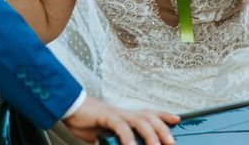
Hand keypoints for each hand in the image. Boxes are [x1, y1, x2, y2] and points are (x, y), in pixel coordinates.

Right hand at [62, 96, 179, 144]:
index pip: (149, 113)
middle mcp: (124, 112)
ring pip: (140, 120)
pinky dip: (127, 137)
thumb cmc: (87, 122)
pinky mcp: (107, 116)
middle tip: (172, 143)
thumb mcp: (105, 135)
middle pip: (150, 117)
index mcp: (126, 116)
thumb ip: (114, 141)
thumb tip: (118, 144)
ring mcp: (117, 113)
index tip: (177, 119)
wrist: (70, 108)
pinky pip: (121, 126)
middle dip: (163, 129)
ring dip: (151, 134)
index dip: (164, 115)